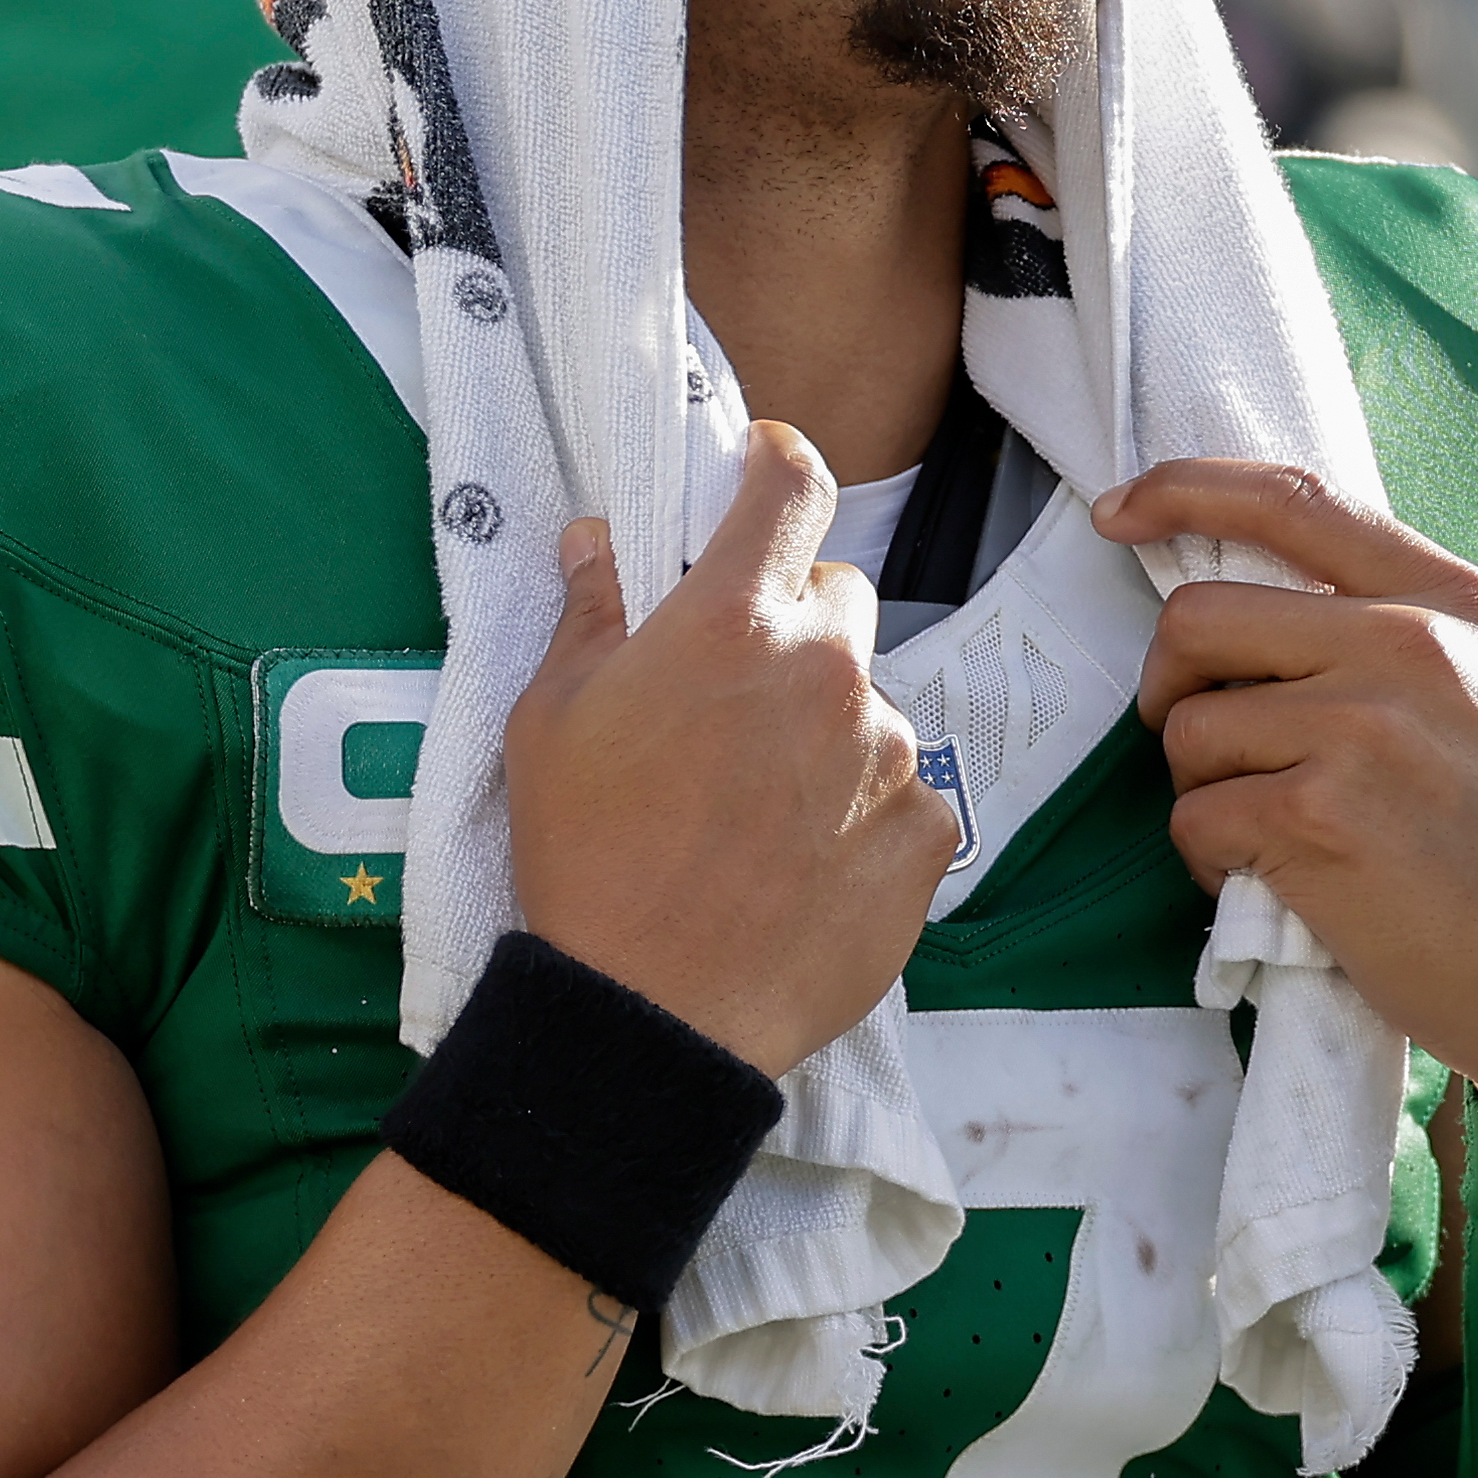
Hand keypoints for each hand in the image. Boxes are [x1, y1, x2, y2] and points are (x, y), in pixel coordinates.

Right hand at [506, 423, 949, 1073]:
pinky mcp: (927, 835)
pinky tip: (804, 864)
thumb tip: (599, 540)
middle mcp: (826, 671)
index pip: (792, 487)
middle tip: (739, 695)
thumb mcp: (550, 722)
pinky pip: (908, 796)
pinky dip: (867, 816)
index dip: (779, 463)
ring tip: (760, 811)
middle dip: (796, 623)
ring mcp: (886, 755)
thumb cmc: (584, 862)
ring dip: (829, 732)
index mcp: (731, 622)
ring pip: (871, 705)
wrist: (651, 1014)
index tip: (767, 469)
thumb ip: (590, 615)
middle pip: (841, 598)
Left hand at [1097, 461, 1477, 1133]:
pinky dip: (1209, 861)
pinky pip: (1195, 817)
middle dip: (1172, 684)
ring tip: (1271, 837)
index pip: (1294, 502)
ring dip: (1203, 790)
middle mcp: (1407, 647)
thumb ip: (1415, 636)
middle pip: (1200, 618)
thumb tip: (1290, 603)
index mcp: (1455, 605)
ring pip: (1190, 728)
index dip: (1185, 491)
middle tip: (1201, 742)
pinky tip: (1273, 886)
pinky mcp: (1316, 819)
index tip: (1120, 510)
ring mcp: (1359, 729)